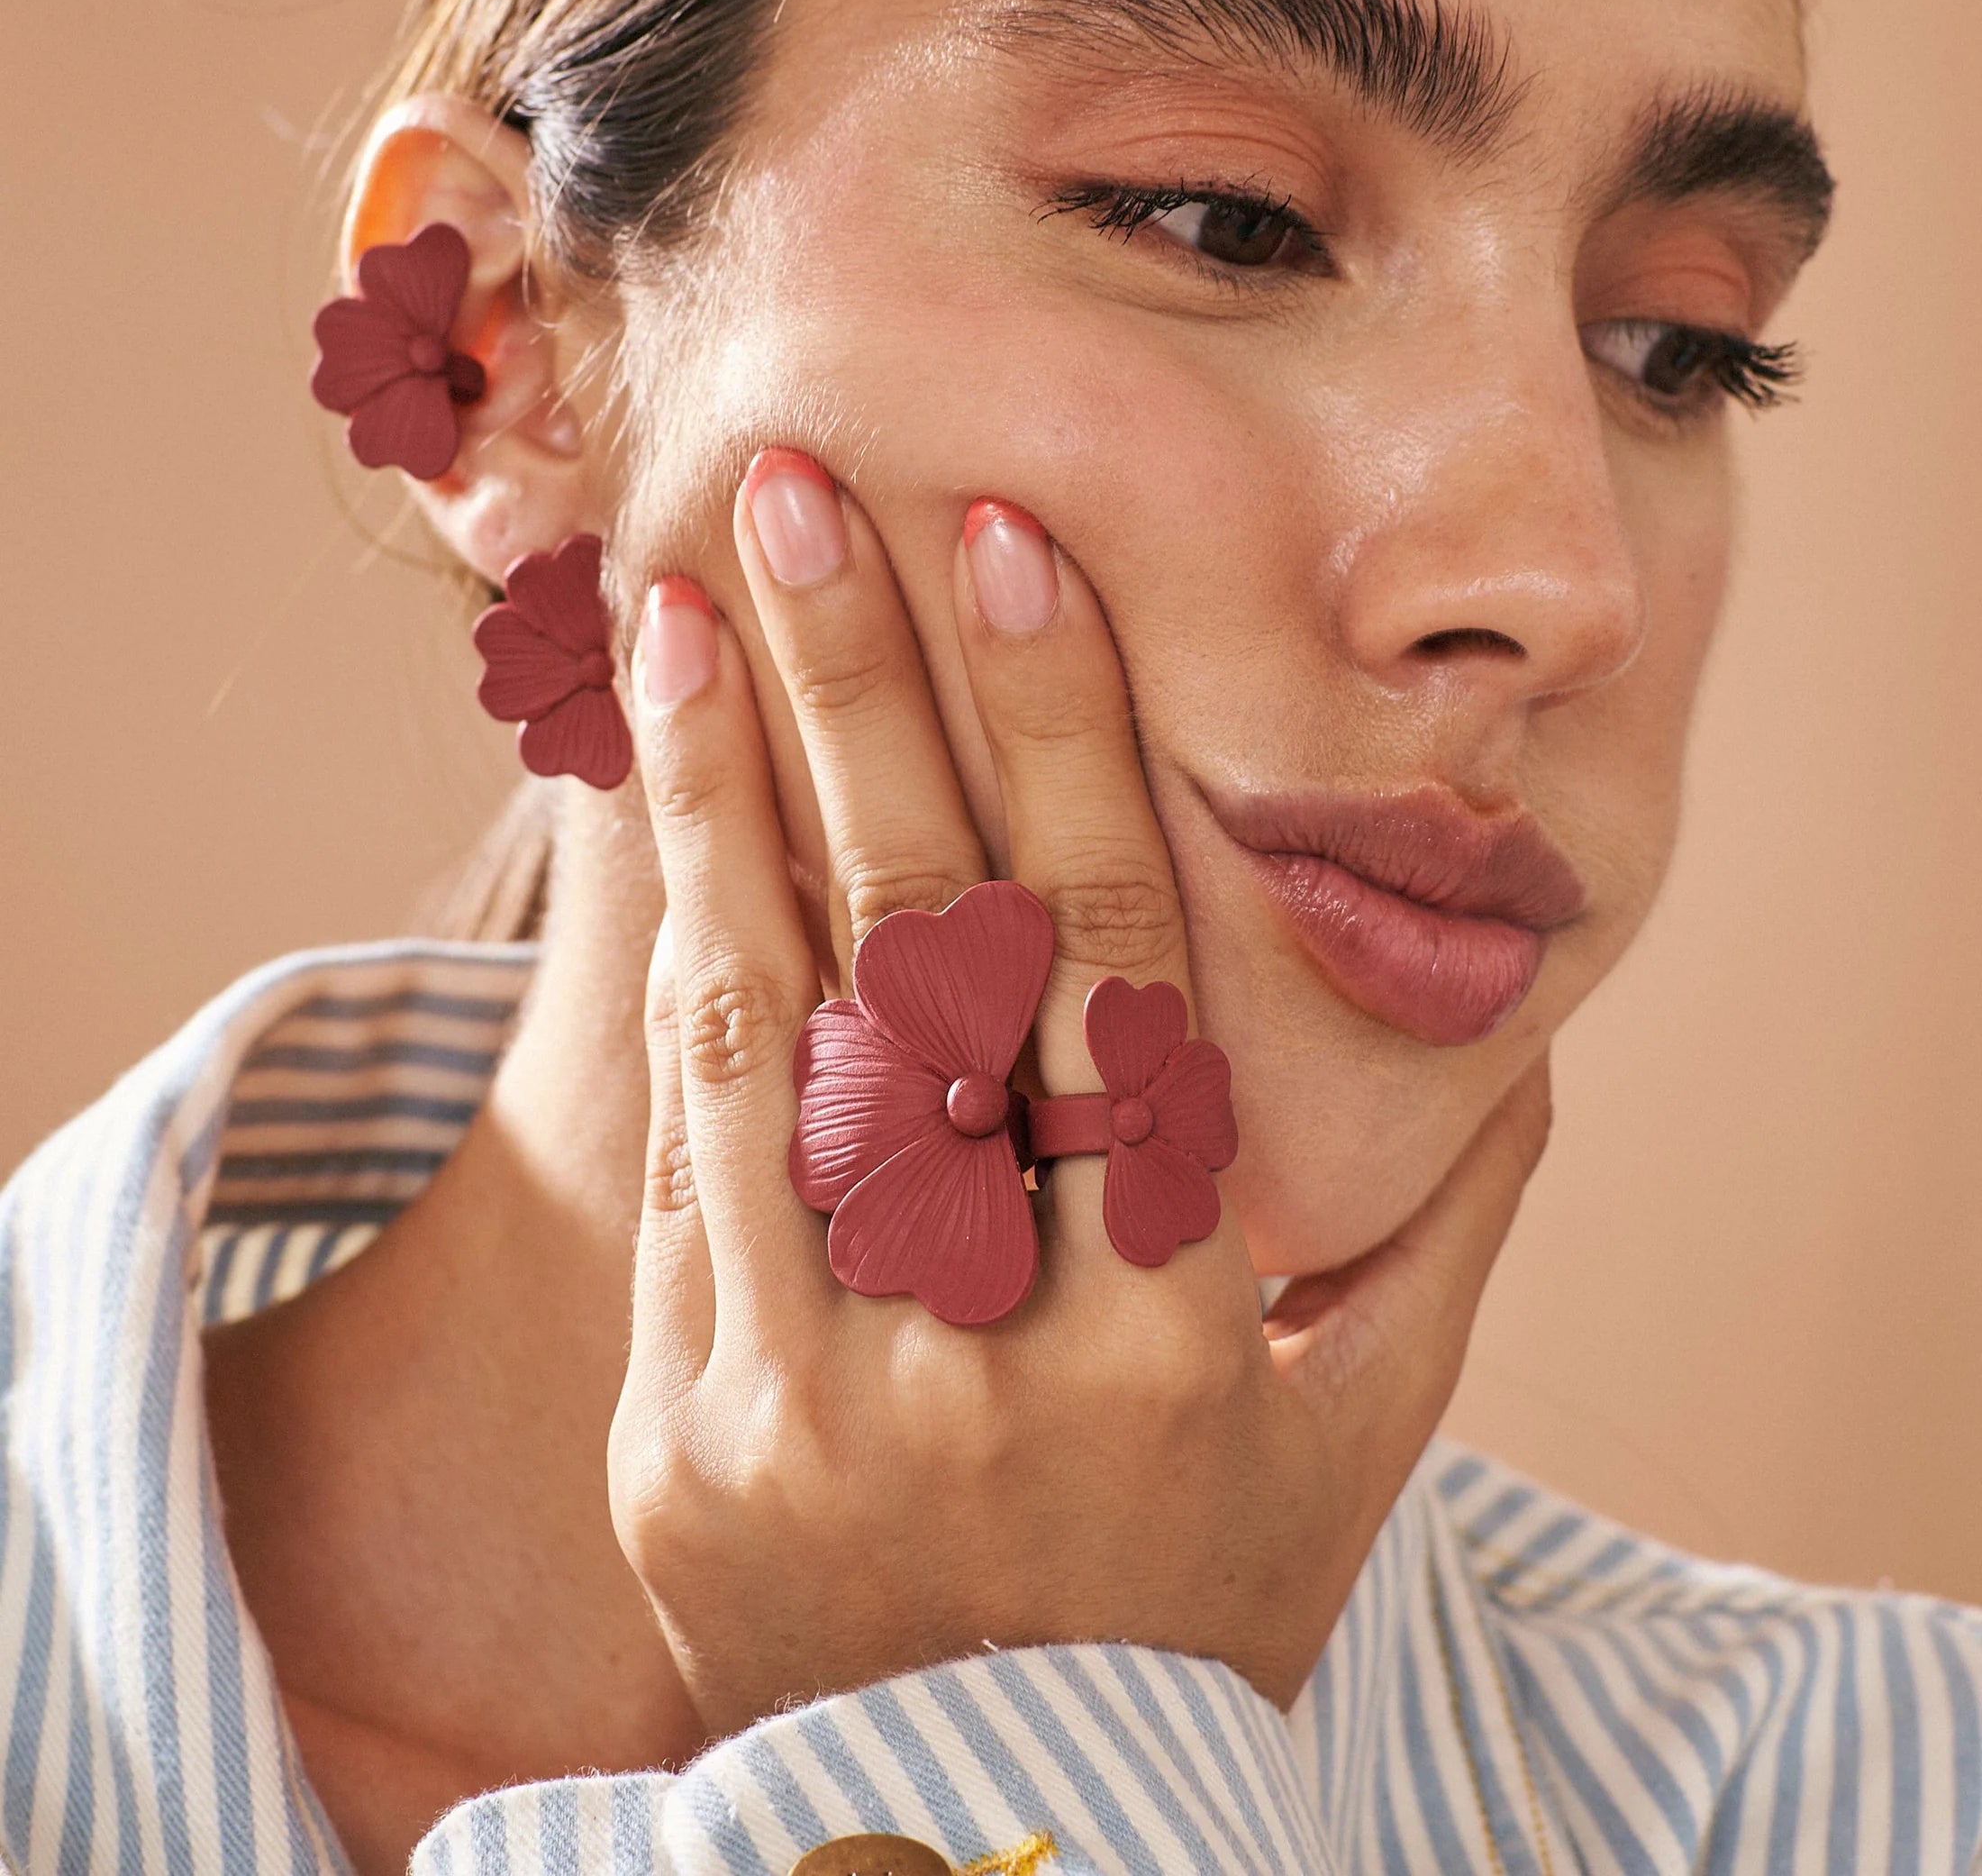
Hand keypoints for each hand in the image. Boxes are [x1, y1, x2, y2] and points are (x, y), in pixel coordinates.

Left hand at [608, 455, 1550, 1734]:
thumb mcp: (1362, 1446)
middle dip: (861, 699)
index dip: (1057, 744)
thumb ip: (1443, 1235)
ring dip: (720, 798)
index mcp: (1185, 1341)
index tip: (1005, 552)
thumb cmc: (1198, 1613)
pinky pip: (673, 1166)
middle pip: (922, 961)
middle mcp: (993, 1358)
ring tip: (678, 609)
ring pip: (764, 1036)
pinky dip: (672, 975)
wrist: (988, 1833)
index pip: (1116, 975)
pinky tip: (657, 821)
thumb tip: (1508, 1027)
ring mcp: (807, 1401)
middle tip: (801, 494)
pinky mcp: (677, 1436)